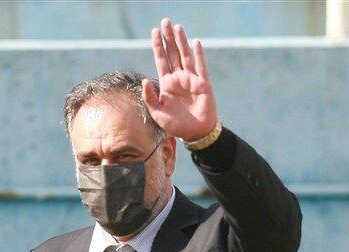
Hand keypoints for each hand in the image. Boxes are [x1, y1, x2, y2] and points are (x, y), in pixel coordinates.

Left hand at [142, 18, 217, 141]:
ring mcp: (191, 80)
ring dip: (181, 41)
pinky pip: (200, 66)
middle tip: (165, 21)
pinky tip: (195, 42)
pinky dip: (198, 54)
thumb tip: (145, 80)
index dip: (158, 46)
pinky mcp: (203, 84)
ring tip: (177, 27)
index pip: (161, 60)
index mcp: (167, 84)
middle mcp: (179, 78)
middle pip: (172, 53)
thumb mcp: (158, 113)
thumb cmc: (176, 126)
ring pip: (185, 56)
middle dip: (168, 38)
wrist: (196, 133)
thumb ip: (149, 98)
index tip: (154, 31)